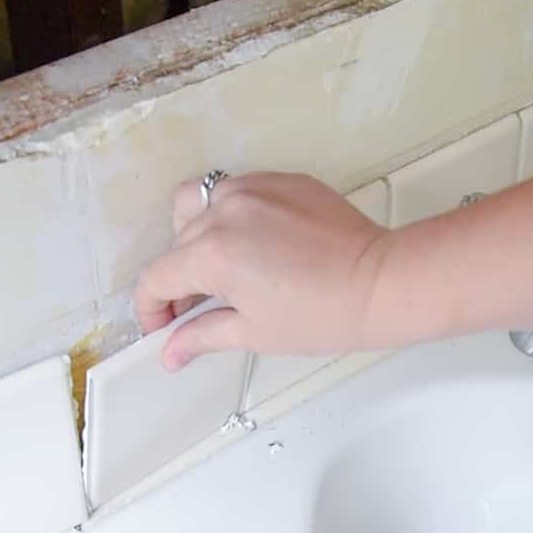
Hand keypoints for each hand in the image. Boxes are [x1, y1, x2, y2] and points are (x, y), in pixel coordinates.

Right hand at [133, 173, 388, 369]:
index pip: (157, 277)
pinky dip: (236, 216)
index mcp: (213, 253)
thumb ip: (203, 335)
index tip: (164, 326)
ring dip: (200, 236)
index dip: (152, 308)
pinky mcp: (283, 180)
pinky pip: (240, 192)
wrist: (380, 284)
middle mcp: (226, 211)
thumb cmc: (324, 314)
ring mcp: (255, 188)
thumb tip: (171, 352)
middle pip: (177, 242)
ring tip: (226, 268)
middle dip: (180, 277)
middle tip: (201, 306)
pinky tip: (260, 246)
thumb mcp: (255, 332)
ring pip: (201, 204)